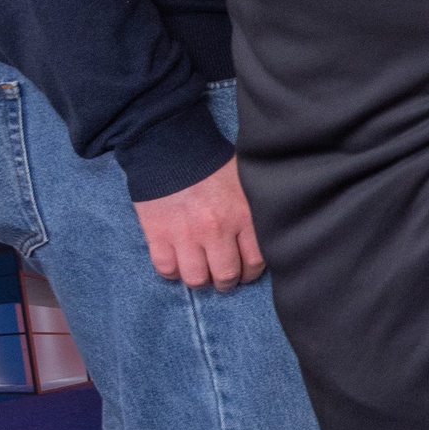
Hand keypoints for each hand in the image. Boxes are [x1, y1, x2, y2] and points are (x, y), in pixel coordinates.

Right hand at [133, 156, 264, 290]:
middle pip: (226, 276)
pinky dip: (173, 271)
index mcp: (243, 215)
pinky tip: (178, 262)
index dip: (251, 272)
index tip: (246, 270)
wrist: (170, 148)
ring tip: (201, 271)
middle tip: (223, 276)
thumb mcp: (246, 182)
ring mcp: (185, 234)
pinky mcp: (158, 235)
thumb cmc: (212, 164)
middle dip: (226, 281)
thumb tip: (270, 229)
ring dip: (200, 279)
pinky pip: (166, 270)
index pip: (255, 261)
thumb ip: (256, 208)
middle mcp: (216, 230)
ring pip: (196, 279)